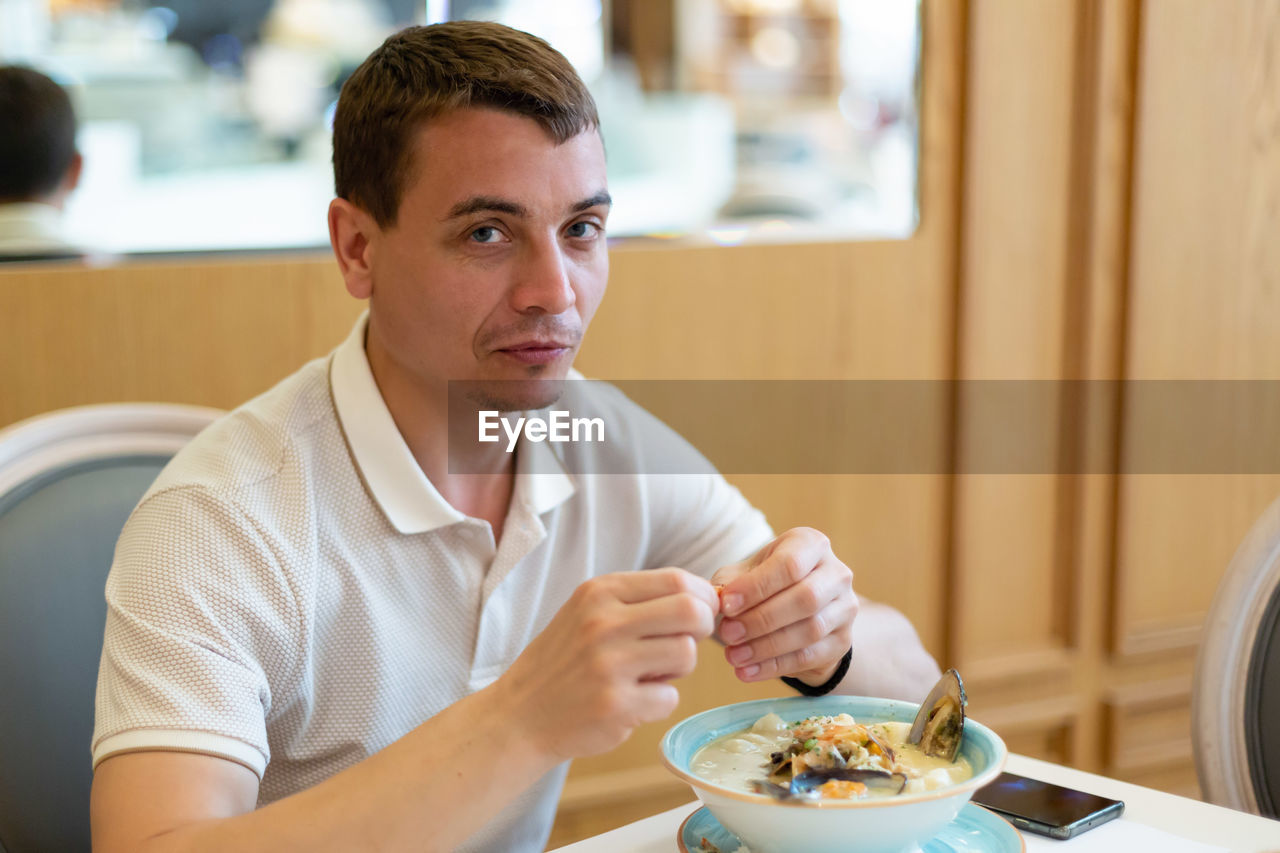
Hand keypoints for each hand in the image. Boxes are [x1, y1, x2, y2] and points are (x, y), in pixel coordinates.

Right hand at [495, 568, 717, 760]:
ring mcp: (609, 665)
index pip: (677, 579)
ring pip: (687, 654)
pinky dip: (658, 702)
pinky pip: (670, 698)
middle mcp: (604, 622)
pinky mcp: (615, 705)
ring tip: (650, 674)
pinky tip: (631, 702)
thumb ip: (639, 601)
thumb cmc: (564, 661)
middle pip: (691, 611)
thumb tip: (706, 598)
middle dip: (703, 627)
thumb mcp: (588, 612)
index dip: (703, 596)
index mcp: (600, 592)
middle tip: (687, 641)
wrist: (519, 715)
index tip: (701, 612)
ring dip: (679, 669)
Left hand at [713, 527, 856, 685]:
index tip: (726, 605)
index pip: (789, 564)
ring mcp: (845, 608)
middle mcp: (836, 573)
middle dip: (761, 619)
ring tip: (733, 655)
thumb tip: (716, 601)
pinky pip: (810, 656)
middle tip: (728, 634)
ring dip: (766, 646)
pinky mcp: (842, 640)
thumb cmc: (766, 584)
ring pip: (810, 630)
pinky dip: (775, 666)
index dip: (756, 586)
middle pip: (805, 597)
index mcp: (811, 545)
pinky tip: (747, 671)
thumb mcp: (747, 573)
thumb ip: (730, 582)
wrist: (798, 611)